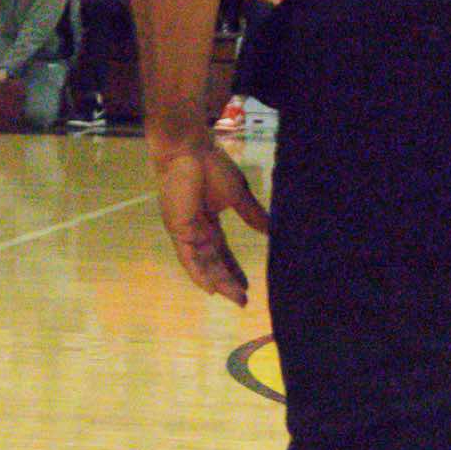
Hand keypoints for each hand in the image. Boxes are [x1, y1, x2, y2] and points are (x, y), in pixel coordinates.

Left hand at [151, 144, 268, 305]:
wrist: (189, 150)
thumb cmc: (210, 166)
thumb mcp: (237, 195)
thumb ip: (252, 215)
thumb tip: (271, 230)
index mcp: (208, 222)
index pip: (221, 251)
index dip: (233, 268)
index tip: (247, 285)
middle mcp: (195, 230)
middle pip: (212, 262)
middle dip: (227, 280)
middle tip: (243, 299)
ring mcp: (185, 231)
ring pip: (202, 264)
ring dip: (218, 281)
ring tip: (235, 298)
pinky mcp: (178, 229)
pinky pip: (188, 257)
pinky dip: (199, 274)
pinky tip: (211, 288)